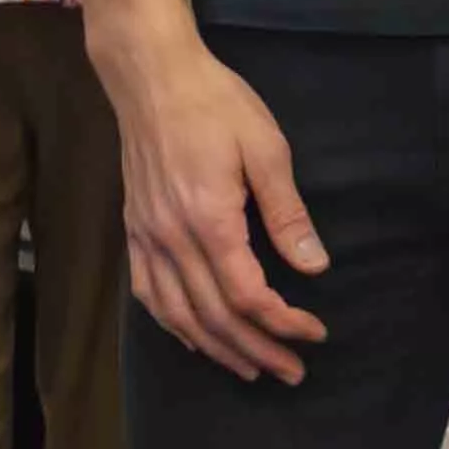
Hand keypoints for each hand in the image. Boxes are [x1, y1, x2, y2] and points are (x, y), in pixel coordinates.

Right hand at [107, 26, 328, 381]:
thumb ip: (287, 212)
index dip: (283, 324)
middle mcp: (172, 238)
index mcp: (209, 220)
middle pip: (214, 317)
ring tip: (250, 370)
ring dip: (215, 350)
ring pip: (177, 316)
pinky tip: (193, 339)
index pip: (248, 295)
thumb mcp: (266, 148)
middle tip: (291, 372)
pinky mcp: (133, 230)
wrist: (151, 76)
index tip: (314, 333)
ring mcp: (147, 237)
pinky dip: (173, 326)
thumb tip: (313, 265)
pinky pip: (148, 294)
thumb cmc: (215, 104)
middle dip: (256, 351)